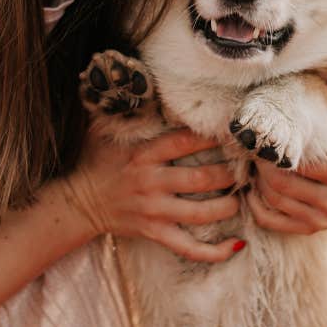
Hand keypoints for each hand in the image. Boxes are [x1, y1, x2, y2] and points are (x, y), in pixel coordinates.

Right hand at [60, 126, 244, 262]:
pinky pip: (189, 248)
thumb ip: (124, 108)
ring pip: (201, 212)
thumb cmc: (97, 161)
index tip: (233, 131)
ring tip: (242, 197)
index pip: (184, 142)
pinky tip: (236, 243)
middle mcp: (151, 182)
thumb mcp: (104, 130)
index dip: (212, 136)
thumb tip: (134, 75)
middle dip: (229, 172)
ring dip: (228, 205)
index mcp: (143, 154)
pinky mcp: (156, 233)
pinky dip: (215, 251)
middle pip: (201, 178)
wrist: (79, 203)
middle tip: (247, 167)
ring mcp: (155, 211)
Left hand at [246, 80, 326, 233]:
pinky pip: (273, 222)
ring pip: (274, 202)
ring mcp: (324, 219)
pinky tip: (252, 190)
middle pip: (280, 185)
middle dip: (261, 166)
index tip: (262, 138)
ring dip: (256, 183)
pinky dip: (256, 206)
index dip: (273, 152)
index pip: (296, 166)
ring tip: (253, 165)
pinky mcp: (313, 228)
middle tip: (252, 151)